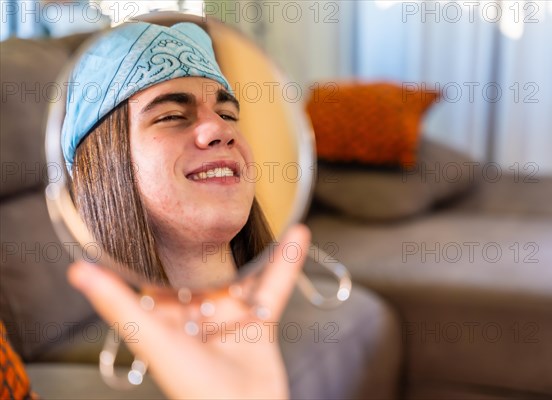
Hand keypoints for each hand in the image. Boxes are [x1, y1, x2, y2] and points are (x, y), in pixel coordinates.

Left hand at [68, 224, 310, 399]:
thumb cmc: (192, 387)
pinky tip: (297, 236)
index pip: (155, 273)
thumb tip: (78, 271)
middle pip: (203, 268)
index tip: (158, 209)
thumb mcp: (153, 337)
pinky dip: (286, 264)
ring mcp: (229, 318)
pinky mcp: (259, 324)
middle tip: (212, 200)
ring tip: (259, 213)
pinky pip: (273, 287)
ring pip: (242, 273)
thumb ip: (120, 303)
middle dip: (209, 240)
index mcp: (164, 318)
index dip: (155, 244)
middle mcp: (196, 315)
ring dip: (253, 247)